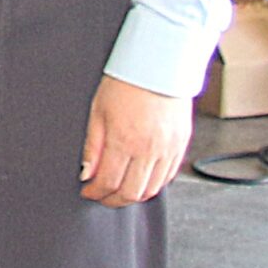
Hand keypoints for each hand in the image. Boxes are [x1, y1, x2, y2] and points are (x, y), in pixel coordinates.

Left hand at [80, 74, 189, 204]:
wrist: (158, 67)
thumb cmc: (125, 84)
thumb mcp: (97, 112)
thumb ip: (92, 146)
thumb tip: (86, 173)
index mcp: (124, 141)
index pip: (108, 182)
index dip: (95, 193)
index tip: (88, 191)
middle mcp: (148, 150)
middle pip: (131, 192)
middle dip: (112, 200)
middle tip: (101, 196)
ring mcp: (167, 150)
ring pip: (151, 189)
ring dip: (133, 196)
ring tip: (119, 190)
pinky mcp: (180, 146)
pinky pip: (167, 177)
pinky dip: (153, 185)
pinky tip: (140, 180)